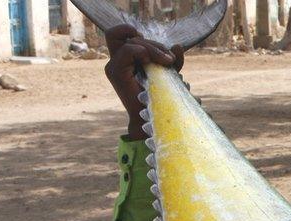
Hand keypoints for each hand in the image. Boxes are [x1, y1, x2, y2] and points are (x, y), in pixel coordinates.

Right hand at [104, 24, 184, 139]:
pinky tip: (154, 64)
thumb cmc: (160, 99)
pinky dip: (144, 53)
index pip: (119, 32)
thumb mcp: (168, 74)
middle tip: (170, 60)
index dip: (131, 30)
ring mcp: (114, 66)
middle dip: (156, 45)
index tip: (150, 46)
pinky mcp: (115, 72)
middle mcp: (116, 61)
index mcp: (125, 60)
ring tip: (168, 63)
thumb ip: (171, 60)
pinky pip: (128, 50)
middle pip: (131, 36)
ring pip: (132, 42)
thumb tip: (177, 46)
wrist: (153, 119)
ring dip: (154, 49)